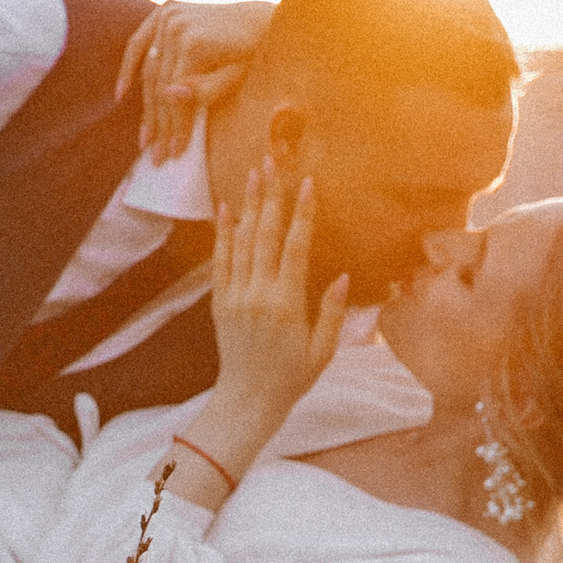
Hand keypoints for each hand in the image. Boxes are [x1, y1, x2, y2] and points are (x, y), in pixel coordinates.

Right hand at [115, 0, 273, 162]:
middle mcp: (176, 24)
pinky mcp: (164, 11)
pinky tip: (121, 95)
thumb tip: (168, 95)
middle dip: (160, 124)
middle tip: (157, 156)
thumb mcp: (238, 77)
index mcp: (195, 42)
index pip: (174, 94)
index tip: (174, 154)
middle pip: (159, 85)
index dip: (175, 126)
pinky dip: (128, 67)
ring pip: (149, 71)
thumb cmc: (254, 54)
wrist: (259, 19)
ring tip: (145, 140)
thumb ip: (207, 89)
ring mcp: (168, 15)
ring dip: (146, 107)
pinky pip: (138, 43)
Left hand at [177, 161, 348, 503]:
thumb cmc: (292, 379)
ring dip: (248, 205)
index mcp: (287, 305)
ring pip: (241, 242)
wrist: (247, 402)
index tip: (307, 183)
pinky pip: (220, 262)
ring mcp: (235, 297)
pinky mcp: (220, 303)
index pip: (295, 247)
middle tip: (273, 161)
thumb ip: (332, 312)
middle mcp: (258, 295)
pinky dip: (222, 234)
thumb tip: (341, 276)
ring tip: (253, 173)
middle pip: (265, 234)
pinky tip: (225, 209)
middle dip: (270, 195)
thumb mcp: (323, 351)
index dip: (302, 213)